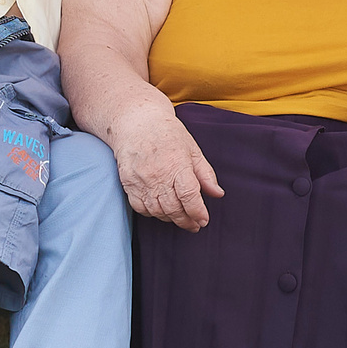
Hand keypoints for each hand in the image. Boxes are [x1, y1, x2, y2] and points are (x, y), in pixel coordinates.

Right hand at [111, 109, 224, 230]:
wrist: (136, 122)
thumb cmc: (168, 134)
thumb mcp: (192, 149)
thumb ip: (205, 174)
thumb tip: (218, 194)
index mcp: (177, 165)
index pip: (189, 196)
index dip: (198, 212)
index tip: (204, 220)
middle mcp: (158, 175)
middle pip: (173, 208)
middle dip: (186, 221)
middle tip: (195, 225)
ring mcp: (141, 181)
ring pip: (157, 211)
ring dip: (171, 219)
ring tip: (181, 218)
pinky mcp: (128, 184)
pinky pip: (141, 208)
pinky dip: (153, 213)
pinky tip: (162, 211)